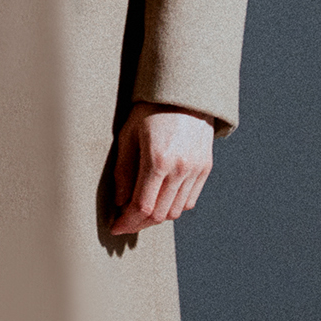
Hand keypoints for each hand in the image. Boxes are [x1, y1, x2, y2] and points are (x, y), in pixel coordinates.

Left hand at [109, 102, 213, 235]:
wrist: (185, 93)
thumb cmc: (151, 110)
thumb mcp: (129, 134)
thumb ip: (123, 171)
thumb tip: (121, 202)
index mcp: (158, 159)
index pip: (142, 206)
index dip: (127, 221)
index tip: (115, 227)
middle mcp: (180, 168)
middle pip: (160, 214)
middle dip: (139, 224)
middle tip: (125, 223)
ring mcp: (195, 170)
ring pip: (176, 211)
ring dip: (157, 217)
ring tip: (141, 212)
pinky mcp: (205, 168)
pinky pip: (190, 200)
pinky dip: (174, 207)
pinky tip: (161, 200)